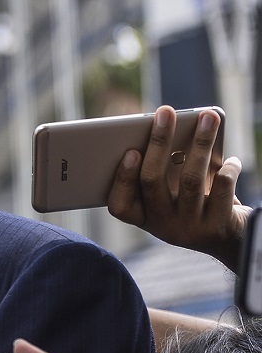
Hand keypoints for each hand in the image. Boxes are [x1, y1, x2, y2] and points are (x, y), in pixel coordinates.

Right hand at [107, 105, 249, 270]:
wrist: (231, 240)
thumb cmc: (195, 206)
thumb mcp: (173, 196)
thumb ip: (162, 173)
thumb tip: (163, 128)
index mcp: (144, 218)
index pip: (120, 205)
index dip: (123, 179)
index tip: (131, 152)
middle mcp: (162, 226)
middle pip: (153, 181)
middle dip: (159, 141)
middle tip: (166, 112)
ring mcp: (189, 228)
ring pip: (189, 179)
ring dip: (200, 143)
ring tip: (208, 118)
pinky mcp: (218, 226)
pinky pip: (220, 189)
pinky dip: (228, 169)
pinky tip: (232, 160)